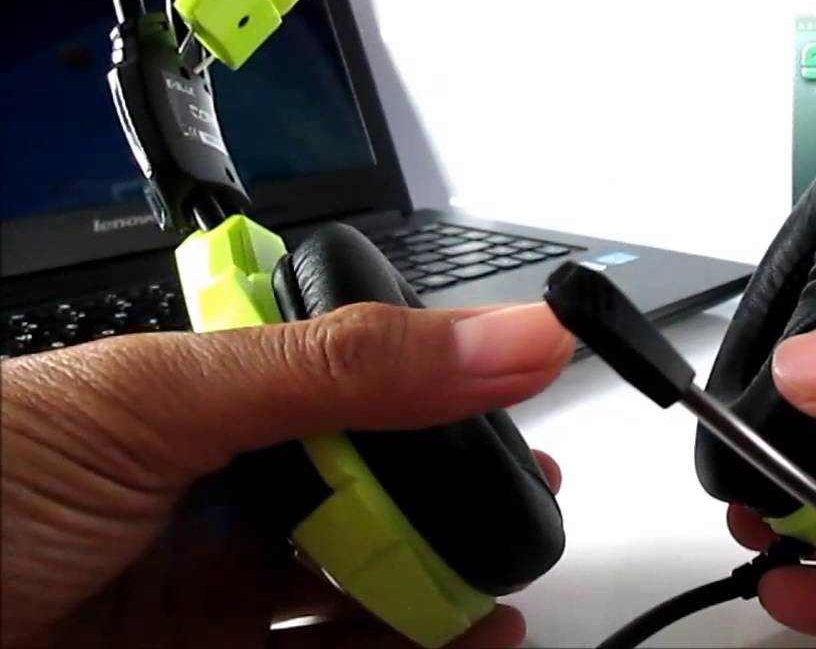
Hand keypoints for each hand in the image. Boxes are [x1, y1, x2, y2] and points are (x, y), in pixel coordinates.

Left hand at [1, 301, 573, 647]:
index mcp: (199, 401)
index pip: (347, 389)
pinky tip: (461, 638)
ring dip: (439, 583)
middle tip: (517, 503)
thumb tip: (505, 331)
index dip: (434, 397)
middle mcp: (210, 491)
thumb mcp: (164, 399)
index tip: (511, 400)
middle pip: (362, 494)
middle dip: (446, 497)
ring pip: (355, 587)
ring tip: (504, 576)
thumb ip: (344, 369)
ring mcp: (210, 588)